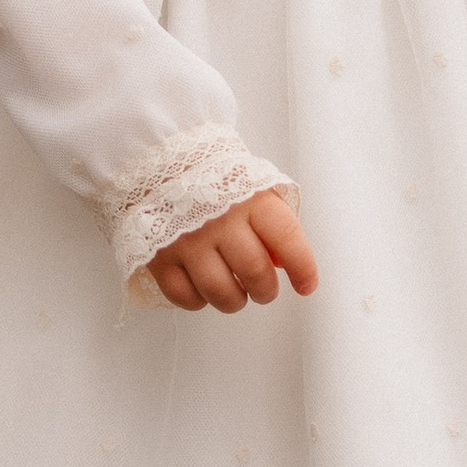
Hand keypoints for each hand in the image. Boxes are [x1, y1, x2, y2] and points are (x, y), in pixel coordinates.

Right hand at [151, 187, 318, 313]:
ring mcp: (187, 241)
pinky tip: (204, 287)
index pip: (287, 238)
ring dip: (235, 300)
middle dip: (265, 291)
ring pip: (220, 292)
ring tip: (236, 292)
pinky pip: (185, 297)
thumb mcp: (256, 191)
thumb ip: (275, 226)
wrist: (166, 165)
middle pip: (255, 274)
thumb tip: (284, 266)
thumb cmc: (220, 183)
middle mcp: (219, 220)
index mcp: (251, 199)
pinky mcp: (160, 258)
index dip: (302, 268)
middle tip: (263, 289)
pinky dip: (199, 300)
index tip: (306, 286)